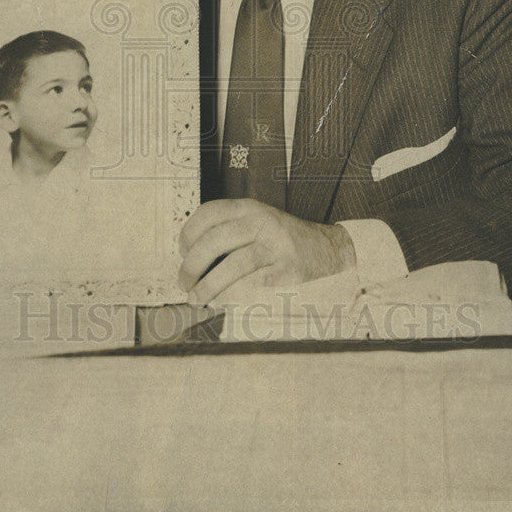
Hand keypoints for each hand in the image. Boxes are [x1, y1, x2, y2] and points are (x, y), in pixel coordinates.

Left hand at [177, 198, 355, 305]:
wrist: (328, 252)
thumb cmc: (281, 242)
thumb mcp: (256, 224)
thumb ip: (227, 232)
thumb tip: (189, 260)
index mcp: (249, 208)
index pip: (208, 213)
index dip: (188, 234)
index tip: (183, 253)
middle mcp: (261, 222)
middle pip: (214, 241)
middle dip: (192, 266)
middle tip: (184, 282)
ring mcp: (276, 246)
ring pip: (232, 266)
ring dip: (208, 287)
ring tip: (197, 299)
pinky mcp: (288, 271)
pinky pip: (252, 285)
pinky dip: (232, 297)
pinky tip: (222, 303)